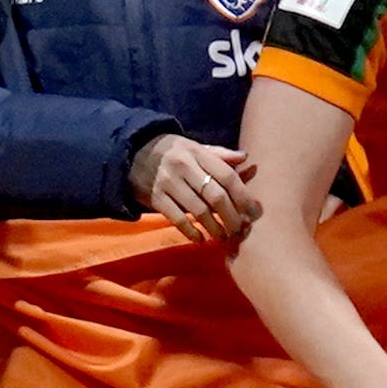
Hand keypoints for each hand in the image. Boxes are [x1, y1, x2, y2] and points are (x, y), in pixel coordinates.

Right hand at [133, 130, 257, 244]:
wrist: (131, 153)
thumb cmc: (171, 152)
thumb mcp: (194, 148)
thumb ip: (219, 155)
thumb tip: (246, 158)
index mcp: (197, 153)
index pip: (227, 176)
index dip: (244, 196)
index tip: (254, 212)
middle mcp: (184, 166)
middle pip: (216, 196)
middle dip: (232, 217)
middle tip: (240, 230)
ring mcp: (168, 183)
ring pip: (198, 210)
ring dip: (214, 227)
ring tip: (223, 237)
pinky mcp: (154, 198)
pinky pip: (177, 219)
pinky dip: (190, 232)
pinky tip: (200, 239)